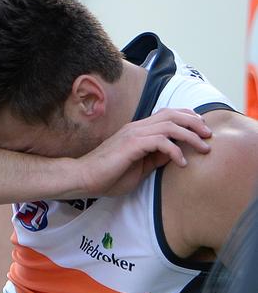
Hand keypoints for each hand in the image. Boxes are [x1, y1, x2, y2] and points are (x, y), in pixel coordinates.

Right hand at [78, 108, 211, 196]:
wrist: (83, 178)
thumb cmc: (107, 176)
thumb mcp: (138, 169)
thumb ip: (154, 159)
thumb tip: (173, 155)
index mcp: (137, 130)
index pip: (167, 115)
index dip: (187, 118)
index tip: (201, 130)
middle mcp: (137, 127)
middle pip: (172, 114)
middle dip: (195, 122)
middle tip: (209, 135)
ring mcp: (134, 134)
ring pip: (170, 125)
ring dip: (191, 136)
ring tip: (203, 148)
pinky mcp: (131, 144)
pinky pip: (161, 142)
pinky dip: (175, 151)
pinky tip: (182, 163)